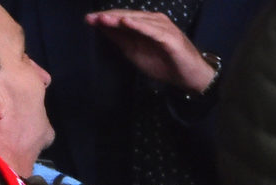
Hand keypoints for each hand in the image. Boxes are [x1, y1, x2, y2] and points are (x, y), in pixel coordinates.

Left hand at [86, 10, 214, 92]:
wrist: (187, 76)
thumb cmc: (163, 64)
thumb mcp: (135, 52)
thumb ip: (121, 40)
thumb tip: (103, 30)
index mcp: (144, 25)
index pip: (122, 18)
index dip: (105, 18)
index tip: (88, 20)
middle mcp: (153, 22)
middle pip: (128, 16)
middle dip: (109, 16)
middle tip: (91, 17)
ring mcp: (162, 28)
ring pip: (138, 20)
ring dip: (120, 19)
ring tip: (103, 18)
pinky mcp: (170, 37)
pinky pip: (152, 30)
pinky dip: (139, 26)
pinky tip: (126, 23)